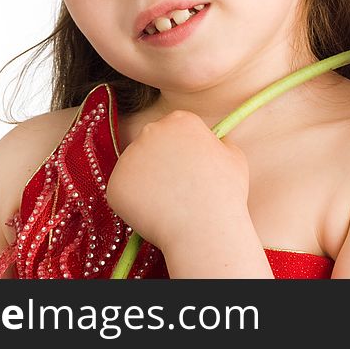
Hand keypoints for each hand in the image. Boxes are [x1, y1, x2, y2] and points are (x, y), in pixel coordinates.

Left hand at [105, 110, 250, 251]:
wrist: (204, 227)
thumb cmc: (225, 193)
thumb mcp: (234, 157)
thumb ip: (219, 143)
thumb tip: (213, 144)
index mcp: (180, 120)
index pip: (175, 128)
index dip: (182, 149)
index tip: (189, 167)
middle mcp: (151, 131)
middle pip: (152, 144)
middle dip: (161, 162)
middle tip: (177, 188)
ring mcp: (129, 156)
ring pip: (136, 168)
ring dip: (148, 182)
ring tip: (170, 204)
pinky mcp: (115, 183)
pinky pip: (124, 191)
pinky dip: (135, 203)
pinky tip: (155, 213)